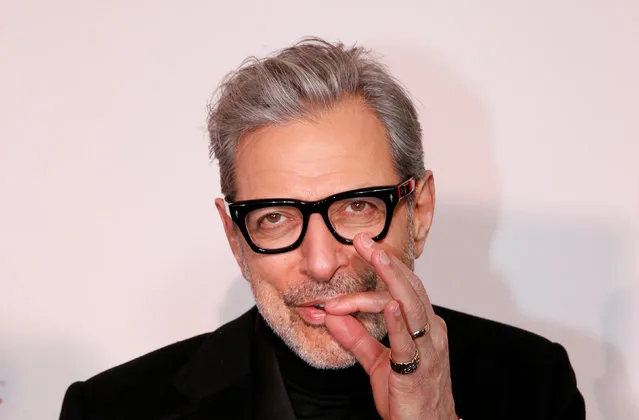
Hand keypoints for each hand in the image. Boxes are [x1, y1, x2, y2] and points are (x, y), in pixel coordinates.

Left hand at [323, 233, 456, 419]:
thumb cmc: (409, 395)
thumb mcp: (377, 361)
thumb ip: (355, 337)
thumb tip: (331, 316)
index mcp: (422, 325)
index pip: (398, 289)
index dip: (379, 268)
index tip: (357, 250)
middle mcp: (430, 329)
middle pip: (408, 287)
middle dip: (386, 261)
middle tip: (364, 240)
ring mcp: (428, 348)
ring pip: (411, 305)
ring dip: (392, 279)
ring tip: (377, 257)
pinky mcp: (418, 369)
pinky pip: (410, 342)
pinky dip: (399, 322)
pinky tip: (389, 305)